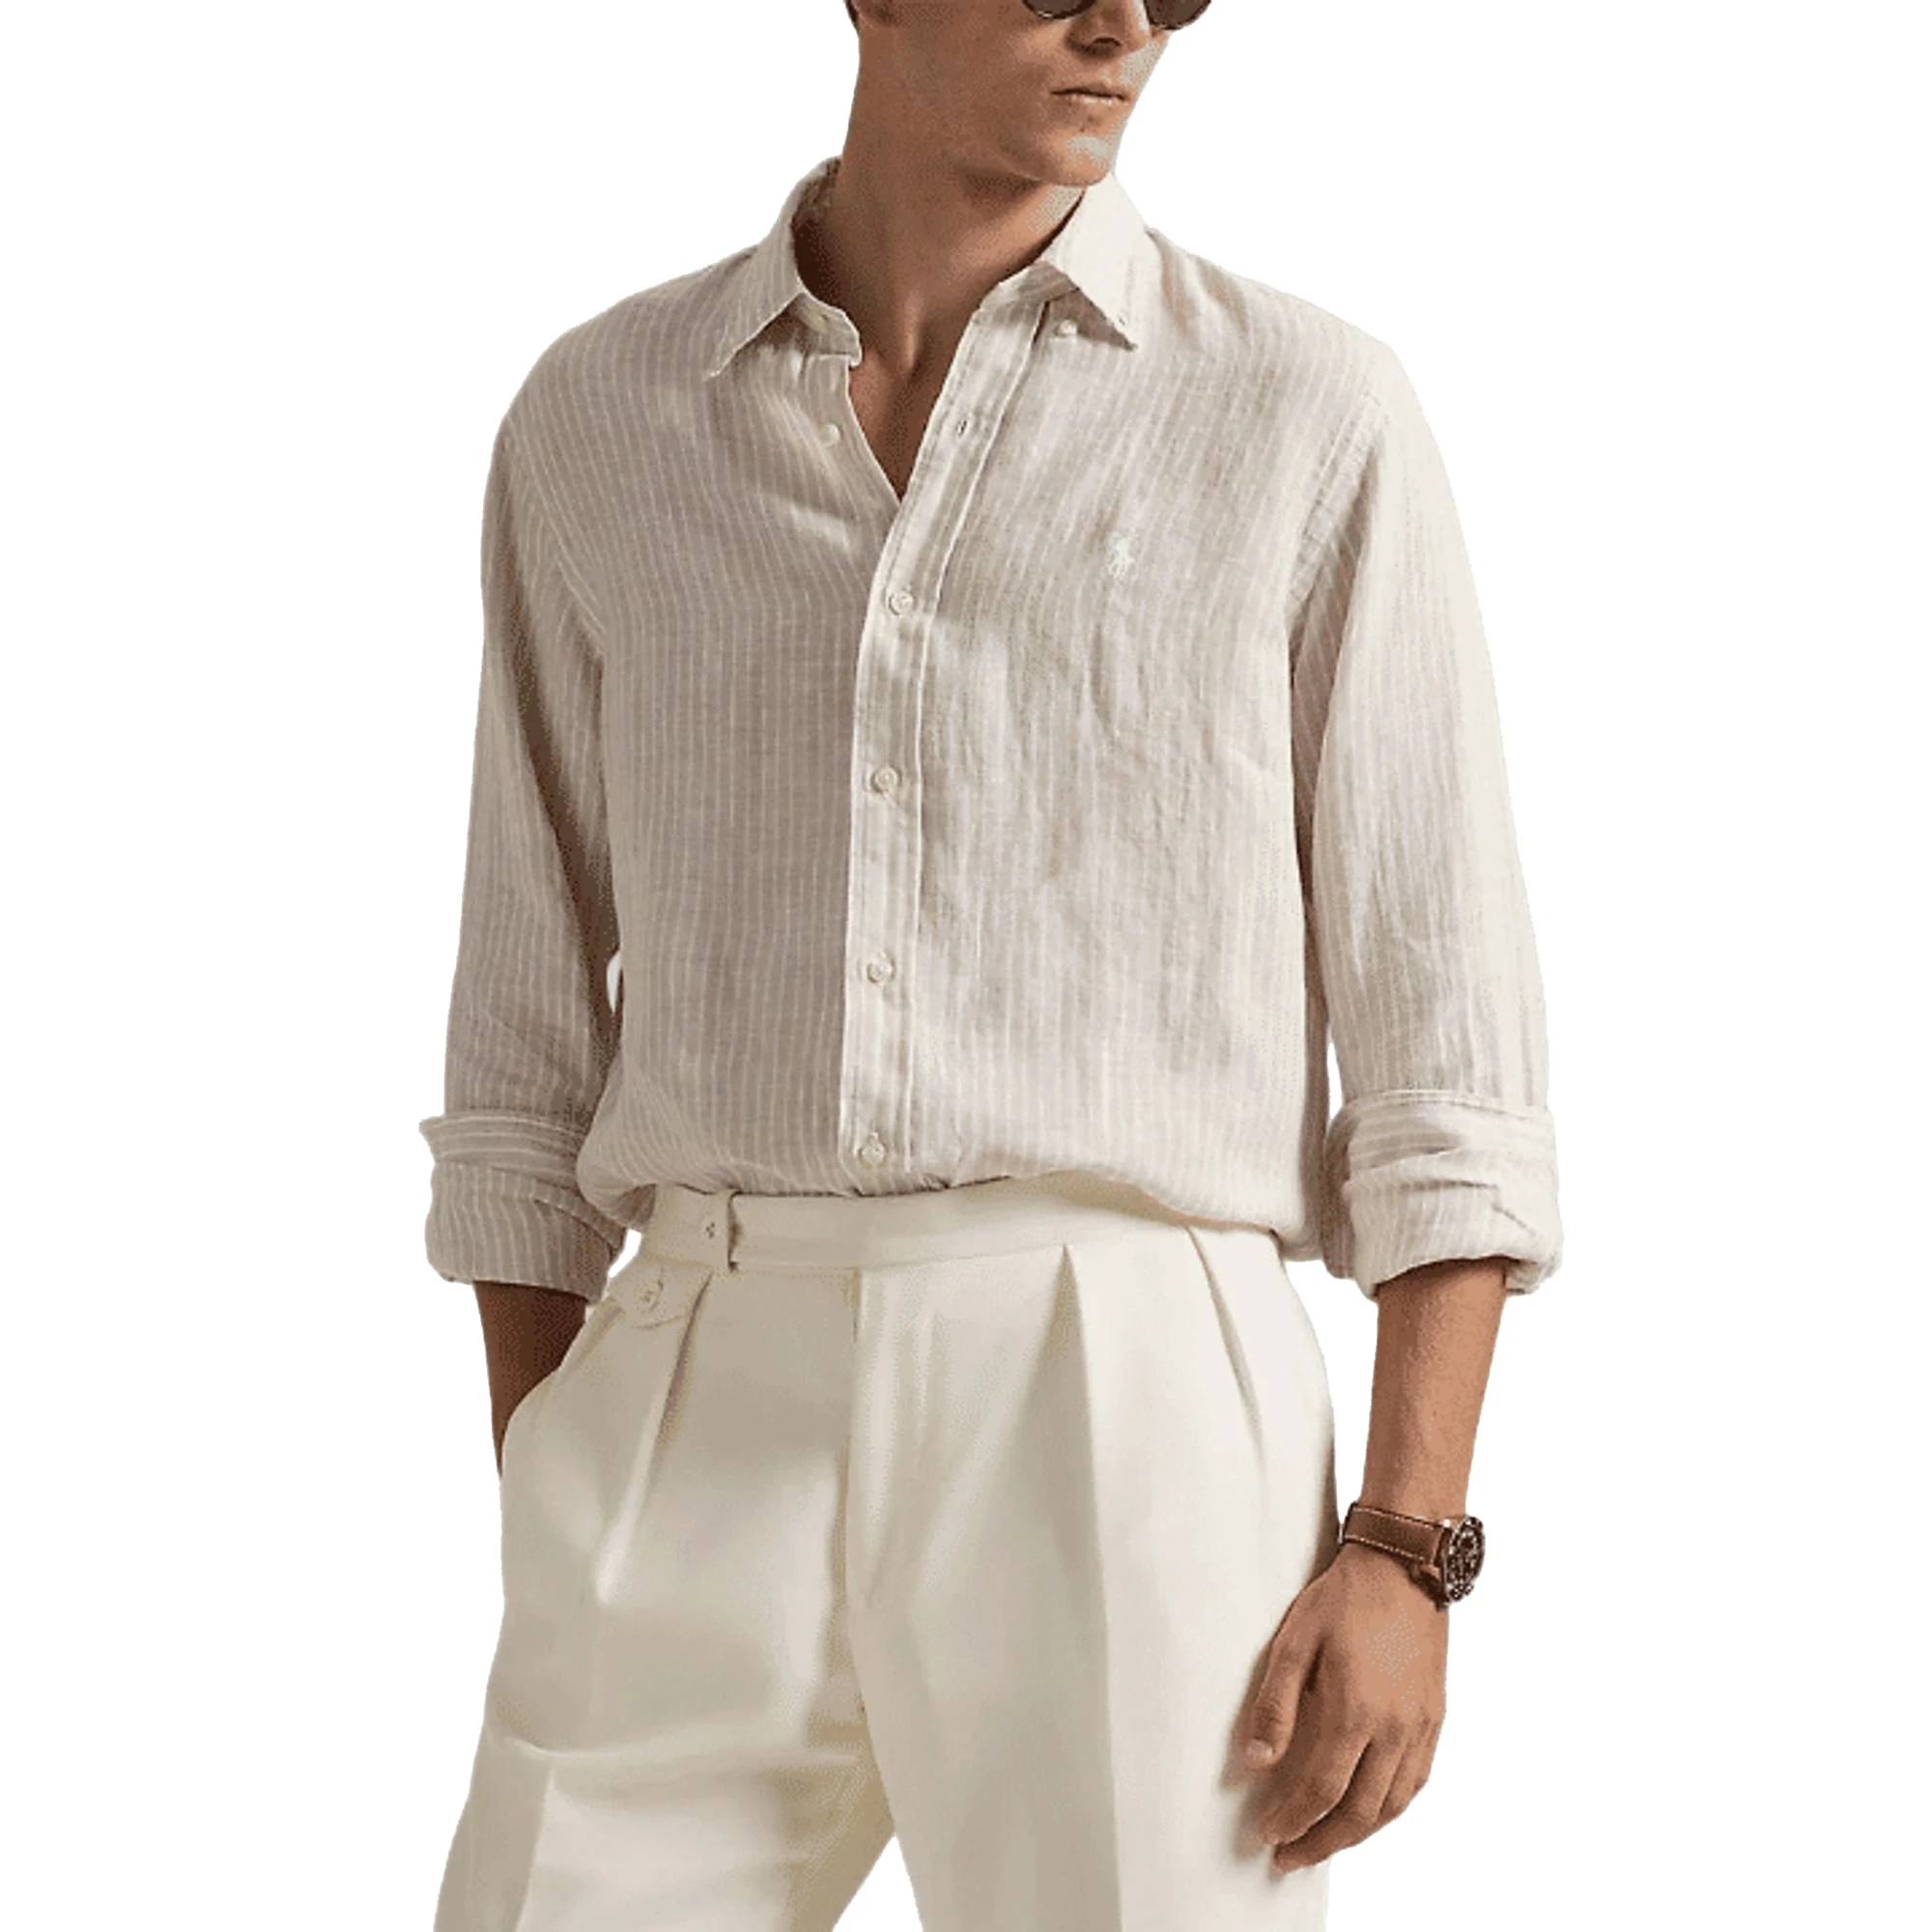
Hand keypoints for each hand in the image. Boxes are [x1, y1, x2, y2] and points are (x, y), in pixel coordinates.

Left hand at [1233, 1540, 1447, 1872]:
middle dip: (1321, 1842)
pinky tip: (1371, 1810)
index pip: (1321, 1790)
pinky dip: (1391, 1808)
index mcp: (1355, 1711)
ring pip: (1392, 1805)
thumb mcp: (1295, 1642)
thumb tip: (1257, 1761)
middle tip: (1291, 1856)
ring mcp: (1420, 1726)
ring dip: (1357, 1834)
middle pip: (1359, 1812)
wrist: (1404, 1565)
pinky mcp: (1435, 1717)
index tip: (1269, 1835)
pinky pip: (1417, 1781)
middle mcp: (1394, 1728)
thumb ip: (1275, 1705)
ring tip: (1325, 1841)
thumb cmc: (1345, 1597)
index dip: (1293, 1819)